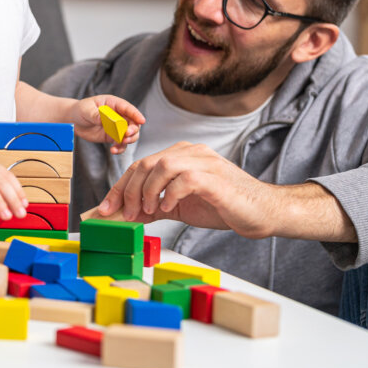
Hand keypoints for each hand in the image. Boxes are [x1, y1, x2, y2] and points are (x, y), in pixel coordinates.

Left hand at [72, 95, 144, 154]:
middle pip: (133, 122)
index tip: (142, 121)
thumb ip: (96, 114)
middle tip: (127, 135)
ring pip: (130, 134)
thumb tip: (106, 119)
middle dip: (133, 129)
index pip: (127, 108)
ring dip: (129, 140)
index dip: (136, 114)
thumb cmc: (81, 110)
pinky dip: (120, 148)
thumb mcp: (86, 110)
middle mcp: (118, 115)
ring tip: (121, 143)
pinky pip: (120, 144)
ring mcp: (117, 127)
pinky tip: (113, 150)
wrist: (74, 121)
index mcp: (113, 104)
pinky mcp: (112, 137)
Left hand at [97, 142, 285, 238]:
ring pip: (162, 166)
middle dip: (129, 190)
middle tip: (124, 214)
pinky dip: (170, 194)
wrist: (260, 212)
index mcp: (181, 155)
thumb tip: (126, 215)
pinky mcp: (215, 178)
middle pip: (146, 163)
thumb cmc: (221, 207)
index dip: (120, 186)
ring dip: (147, 191)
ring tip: (147, 212)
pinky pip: (184, 179)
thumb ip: (154, 206)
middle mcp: (191, 153)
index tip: (107, 208)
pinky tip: (168, 208)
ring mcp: (204, 162)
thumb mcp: (179, 206)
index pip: (141, 165)